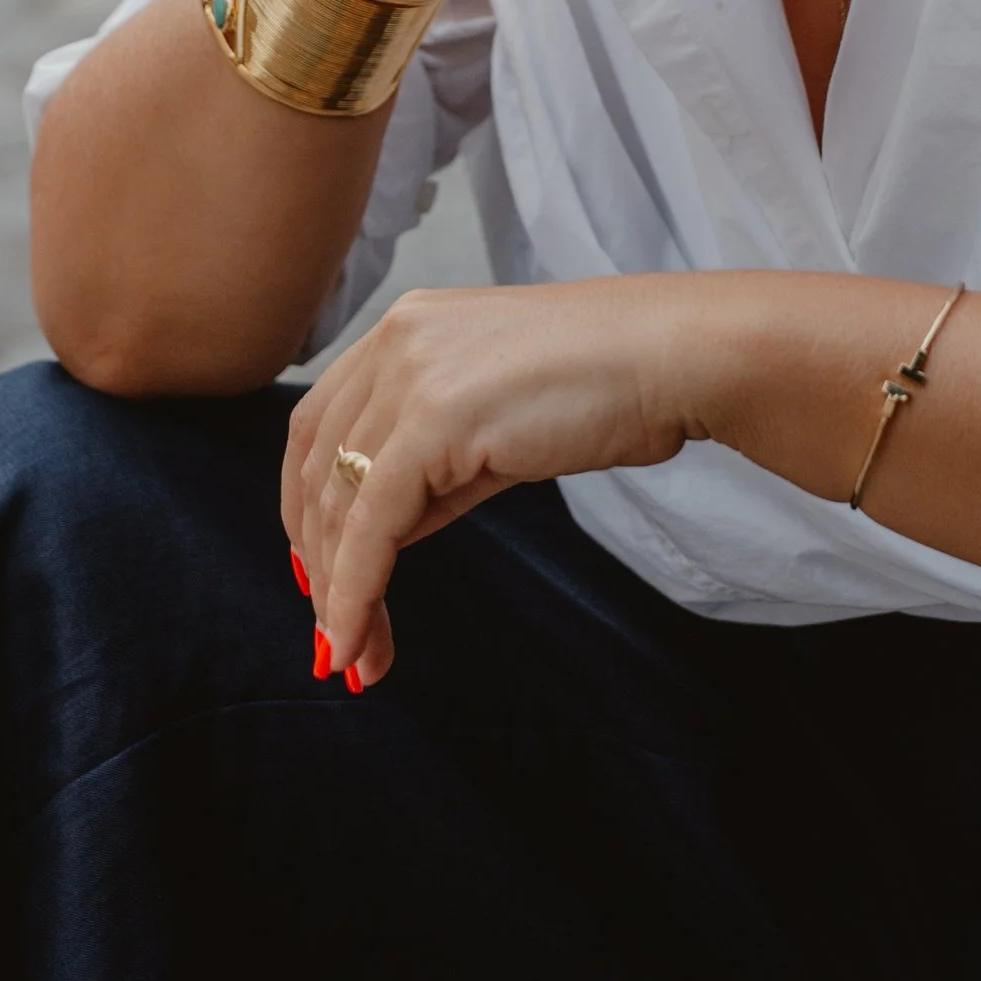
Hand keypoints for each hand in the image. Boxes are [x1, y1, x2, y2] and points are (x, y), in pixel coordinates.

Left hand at [280, 276, 710, 685]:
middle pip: (314, 465)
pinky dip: (355, 590)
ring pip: (338, 502)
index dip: (307, 509)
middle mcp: (396, 339)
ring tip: (352, 655)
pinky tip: (357, 639)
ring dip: (335, 590)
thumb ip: (431, 468)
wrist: (673, 355)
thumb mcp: (494, 420)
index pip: (320, 425)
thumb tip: (384, 539)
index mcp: (407, 325)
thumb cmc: (607, 384)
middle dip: (316, 560)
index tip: (317, 575)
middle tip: (334, 635)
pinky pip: (373, 524)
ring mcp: (412, 374)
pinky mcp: (435, 419)